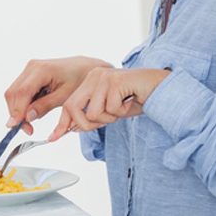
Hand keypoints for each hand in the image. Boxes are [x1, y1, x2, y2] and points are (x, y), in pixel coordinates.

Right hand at [4, 57, 112, 134]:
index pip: (22, 92)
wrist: (85, 67)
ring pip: (13, 93)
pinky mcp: (28, 74)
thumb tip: (27, 117)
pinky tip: (33, 111)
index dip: (17, 110)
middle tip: (27, 129)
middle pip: (13, 93)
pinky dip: (22, 104)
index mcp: (41, 70)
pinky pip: (19, 92)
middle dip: (16, 113)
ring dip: (18, 110)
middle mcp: (31, 67)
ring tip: (30, 123)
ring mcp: (28, 69)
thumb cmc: (79, 80)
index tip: (16, 126)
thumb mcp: (65, 96)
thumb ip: (45, 105)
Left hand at [50, 67, 168, 140]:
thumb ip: (92, 117)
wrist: (162, 87)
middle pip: (73, 108)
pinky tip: (131, 101)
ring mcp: (103, 77)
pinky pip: (111, 109)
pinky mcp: (115, 81)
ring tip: (122, 107)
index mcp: (89, 81)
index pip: (68, 105)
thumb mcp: (110, 110)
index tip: (53, 138)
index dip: (63, 123)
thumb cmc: (137, 98)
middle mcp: (93, 76)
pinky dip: (122, 112)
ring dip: (110, 117)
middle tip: (107, 121)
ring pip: (93, 112)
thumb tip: (73, 128)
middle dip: (86, 124)